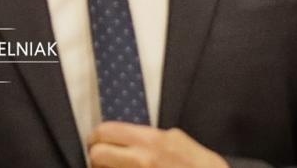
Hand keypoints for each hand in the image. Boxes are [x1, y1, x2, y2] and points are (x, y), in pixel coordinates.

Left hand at [87, 123, 227, 167]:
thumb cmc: (201, 166)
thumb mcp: (179, 142)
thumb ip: (156, 139)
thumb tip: (136, 138)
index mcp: (152, 141)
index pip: (107, 132)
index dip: (97, 136)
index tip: (96, 140)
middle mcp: (142, 159)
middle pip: (97, 154)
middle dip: (95, 156)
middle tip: (99, 157)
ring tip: (112, 167)